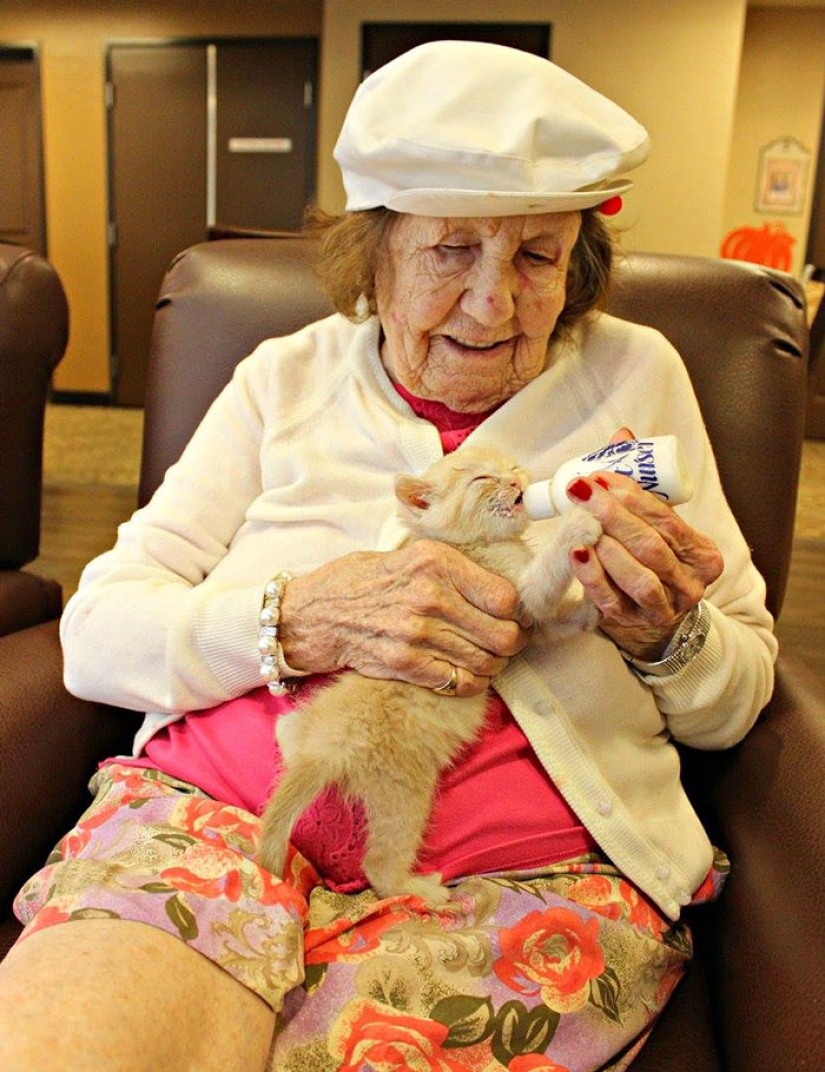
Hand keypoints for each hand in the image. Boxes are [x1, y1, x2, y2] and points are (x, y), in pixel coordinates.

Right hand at [277, 541, 528, 694]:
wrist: (315, 613)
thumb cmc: (363, 581)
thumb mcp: (409, 555)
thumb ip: (452, 569)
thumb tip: (501, 590)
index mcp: (436, 562)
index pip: (505, 596)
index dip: (516, 613)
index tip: (513, 617)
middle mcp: (431, 595)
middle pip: (502, 634)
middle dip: (512, 643)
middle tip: (507, 643)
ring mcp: (417, 632)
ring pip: (485, 662)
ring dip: (493, 666)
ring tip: (486, 659)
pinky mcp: (406, 663)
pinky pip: (459, 682)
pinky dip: (470, 683)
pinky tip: (465, 675)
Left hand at [568, 429, 722, 659]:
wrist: (653, 612)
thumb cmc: (653, 558)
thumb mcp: (657, 525)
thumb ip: (642, 484)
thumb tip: (623, 436)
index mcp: (704, 555)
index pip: (669, 520)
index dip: (634, 496)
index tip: (601, 476)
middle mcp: (691, 584)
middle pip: (651, 546)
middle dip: (613, 515)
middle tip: (581, 491)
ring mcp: (664, 609)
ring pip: (639, 577)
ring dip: (606, 547)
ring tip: (581, 521)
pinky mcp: (634, 624)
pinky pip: (612, 601)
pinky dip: (592, 577)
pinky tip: (575, 554)